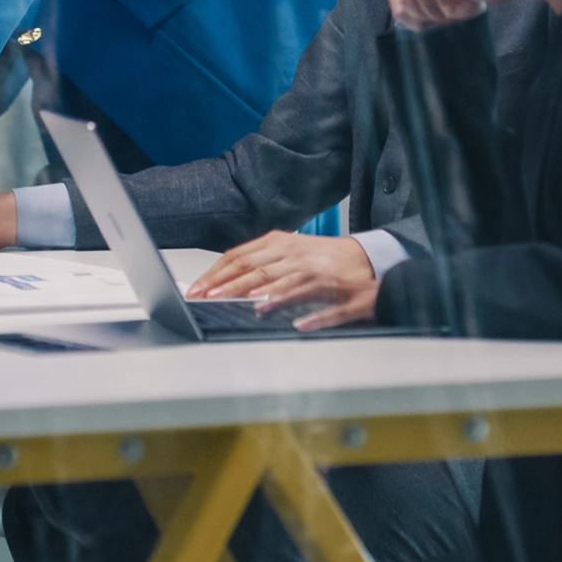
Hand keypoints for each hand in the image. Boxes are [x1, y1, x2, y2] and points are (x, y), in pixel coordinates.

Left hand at [187, 231, 379, 330]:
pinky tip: (287, 319)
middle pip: (254, 268)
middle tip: (208, 297)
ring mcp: (314, 270)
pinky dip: (300, 309)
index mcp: (278, 242)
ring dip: (261, 294)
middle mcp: (292, 253)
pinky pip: (315, 300)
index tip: (198, 288)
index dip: (216, 273)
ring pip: (282, 282)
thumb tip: (226, 279)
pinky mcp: (335, 288)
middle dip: (228, 284)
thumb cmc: (321, 257)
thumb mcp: (286, 253)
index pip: (238, 256)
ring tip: (242, 304)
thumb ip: (258, 264)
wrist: (364, 258)